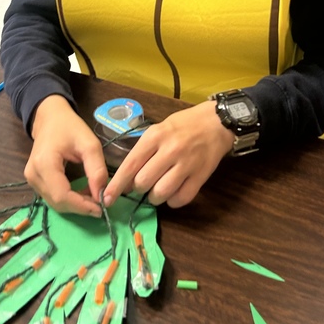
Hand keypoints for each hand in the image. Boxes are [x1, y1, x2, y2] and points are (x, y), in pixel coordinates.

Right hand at [25, 95, 108, 215]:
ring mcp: (31, 179)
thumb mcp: (89, 143)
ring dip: (76, 204)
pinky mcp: (34, 181)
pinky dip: (69, 199)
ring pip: (55, 203)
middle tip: (101, 203)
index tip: (102, 208)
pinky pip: (52, 197)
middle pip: (58, 202)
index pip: (62, 196)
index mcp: (44, 164)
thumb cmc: (69, 127)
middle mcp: (33, 175)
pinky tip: (82, 193)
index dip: (82, 206)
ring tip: (93, 197)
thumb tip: (102, 195)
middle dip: (80, 207)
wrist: (49, 118)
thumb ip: (97, 169)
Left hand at [104, 100, 234, 208]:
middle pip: (143, 182)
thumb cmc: (183, 125)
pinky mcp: (201, 176)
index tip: (106, 199)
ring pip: (160, 193)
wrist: (217, 122)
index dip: (116, 185)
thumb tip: (126, 179)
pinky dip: (173, 201)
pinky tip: (173, 192)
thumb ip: (143, 151)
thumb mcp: (158, 130)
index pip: (130, 166)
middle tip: (143, 183)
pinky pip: (181, 199)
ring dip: (155, 197)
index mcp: (155, 136)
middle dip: (138, 188)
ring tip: (157, 190)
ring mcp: (186, 164)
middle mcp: (169, 150)